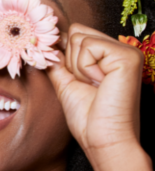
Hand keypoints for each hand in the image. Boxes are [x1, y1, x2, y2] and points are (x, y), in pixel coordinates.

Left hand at [47, 24, 142, 155]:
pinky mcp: (128, 56)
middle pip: (75, 31)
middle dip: (71, 61)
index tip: (77, 80)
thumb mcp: (65, 82)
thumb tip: (41, 42)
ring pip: (79, 37)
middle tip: (88, 84)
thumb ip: (56, 60)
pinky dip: (86, 68)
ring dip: (78, 67)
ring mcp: (126, 51)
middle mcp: (120, 49)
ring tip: (95, 85)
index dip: (65, 56)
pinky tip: (100, 83)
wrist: (101, 139)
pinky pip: (88, 46)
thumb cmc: (87, 116)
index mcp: (108, 54)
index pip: (75, 33)